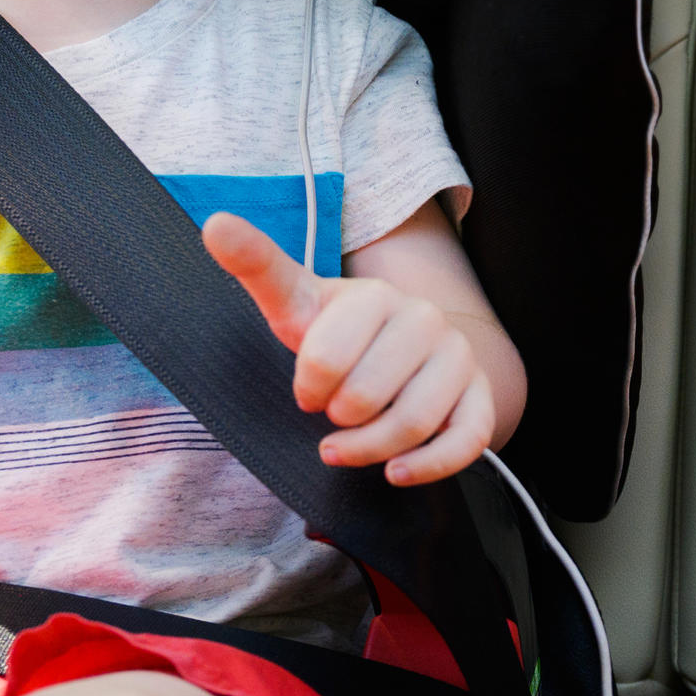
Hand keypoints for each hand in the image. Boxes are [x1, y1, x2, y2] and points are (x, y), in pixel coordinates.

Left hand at [203, 213, 495, 484]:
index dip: (307, 387)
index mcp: (376, 295)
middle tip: (333, 413)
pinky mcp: (481, 396)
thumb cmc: (340, 334)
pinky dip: (427, 465)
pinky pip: (467, 439)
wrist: (407, 351)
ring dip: (369, 450)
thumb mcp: (296, 302)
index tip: (306, 390)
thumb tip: (214, 223)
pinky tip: (395, 472)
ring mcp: (459, 358)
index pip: (325, 358)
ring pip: (412, 423)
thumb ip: (256, 265)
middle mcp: (426, 320)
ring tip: (348, 447)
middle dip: (338, 417)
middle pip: (366, 397)